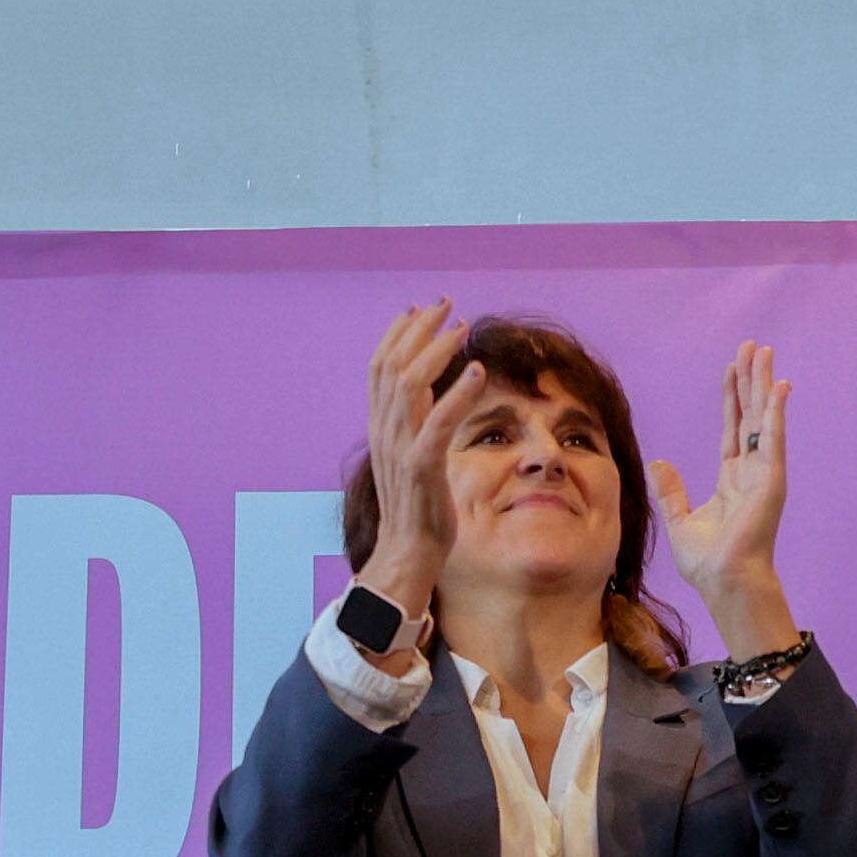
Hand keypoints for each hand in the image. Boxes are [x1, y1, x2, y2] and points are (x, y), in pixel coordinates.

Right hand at [356, 300, 486, 645]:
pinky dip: (457, 393)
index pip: (379, 366)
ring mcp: (400, 448)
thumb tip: (425, 386)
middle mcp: (384, 431)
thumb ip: (413, 419)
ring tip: (462, 327)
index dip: (398, 333)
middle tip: (447, 304)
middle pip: (392, 364)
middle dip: (420, 328)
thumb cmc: (416, 507)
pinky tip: (477, 371)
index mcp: (380, 426)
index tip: (420, 309)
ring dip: (437, 349)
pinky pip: (438, 422)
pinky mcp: (421, 467)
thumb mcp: (410, 454)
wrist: (407, 553)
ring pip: (409, 383)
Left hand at [648, 342, 796, 650]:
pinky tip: (779, 387)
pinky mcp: (772, 480)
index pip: (733, 428)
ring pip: (763, 419)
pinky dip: (776, 412)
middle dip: (751, 380)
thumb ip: (671, 491)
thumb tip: (659, 462)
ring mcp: (764, 473)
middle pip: (751, 415)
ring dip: (764, 385)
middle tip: (754, 347)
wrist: (724, 581)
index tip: (733, 368)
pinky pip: (773, 439)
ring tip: (765, 353)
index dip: (732, 397)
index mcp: (732, 478)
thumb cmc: (707, 562)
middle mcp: (751, 471)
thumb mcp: (680, 521)